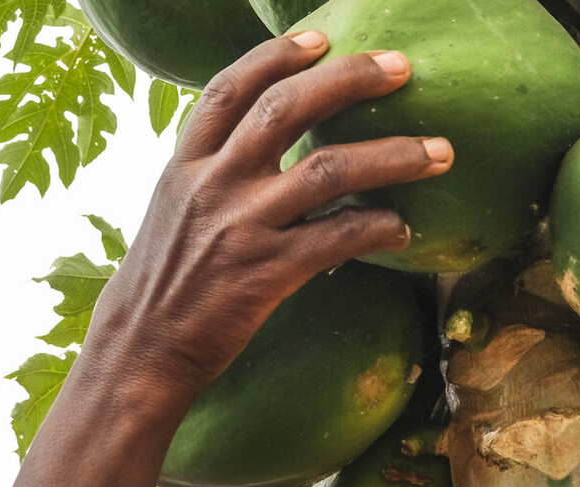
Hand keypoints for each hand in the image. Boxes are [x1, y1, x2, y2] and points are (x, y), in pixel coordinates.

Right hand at [0, 32, 452, 486]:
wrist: (138, 355)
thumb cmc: (162, 287)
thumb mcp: (172, 213)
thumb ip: (212, 175)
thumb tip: (260, 150)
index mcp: (185, 166)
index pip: (231, 89)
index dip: (277, 56)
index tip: (320, 38)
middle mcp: (211, 185)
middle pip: (287, 108)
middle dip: (350, 79)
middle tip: (400, 68)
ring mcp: (240, 227)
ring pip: (328, 168)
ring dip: (394, 155)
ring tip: (441, 151)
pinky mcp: (266, 273)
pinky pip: (338, 237)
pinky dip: (379, 227)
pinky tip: (404, 228)